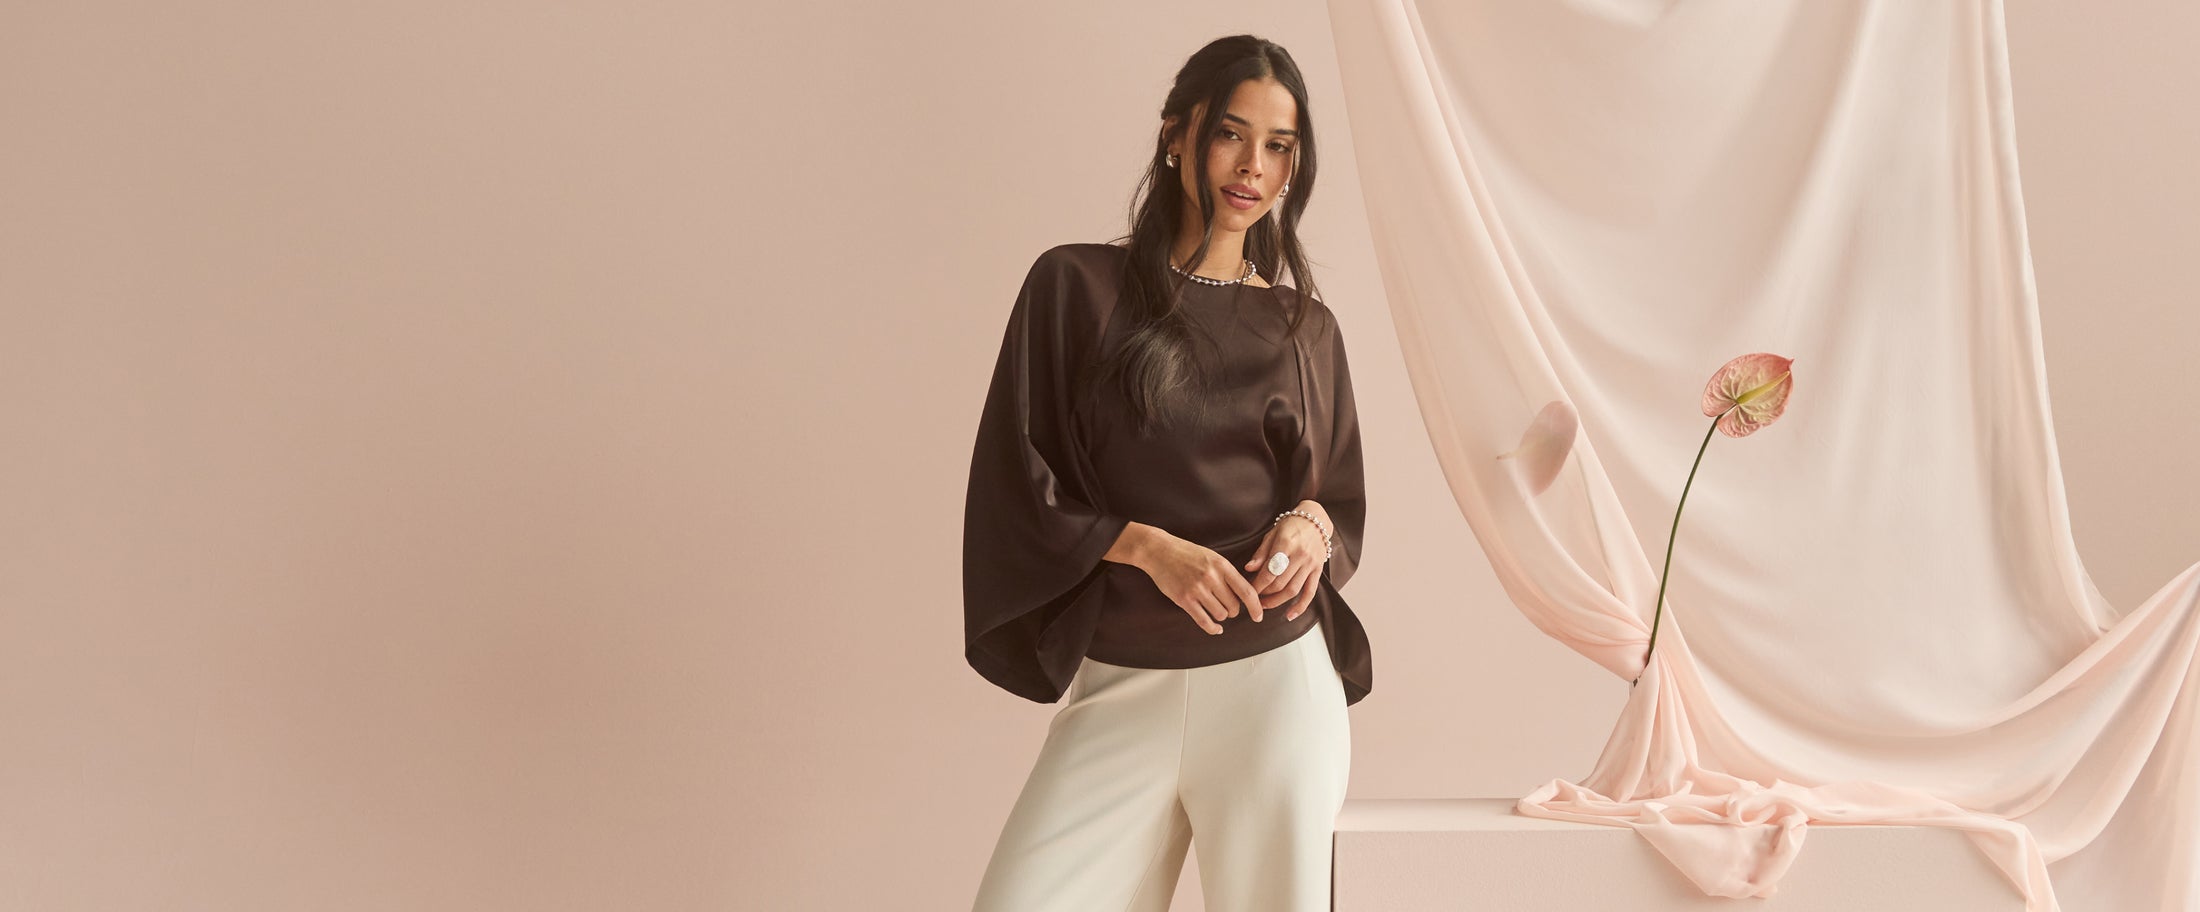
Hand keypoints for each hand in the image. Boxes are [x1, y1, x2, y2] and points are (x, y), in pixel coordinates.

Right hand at [1136, 531, 1265, 634]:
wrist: (1159, 551)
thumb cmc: (1187, 553)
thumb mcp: (1212, 557)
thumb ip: (1227, 574)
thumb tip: (1245, 594)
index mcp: (1222, 565)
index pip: (1246, 591)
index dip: (1255, 607)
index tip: (1258, 616)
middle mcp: (1211, 577)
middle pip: (1234, 606)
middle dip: (1233, 610)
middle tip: (1227, 606)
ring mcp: (1197, 589)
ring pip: (1221, 614)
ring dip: (1221, 616)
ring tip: (1215, 609)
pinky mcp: (1184, 599)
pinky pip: (1204, 621)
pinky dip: (1212, 628)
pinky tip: (1216, 628)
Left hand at [1242, 502, 1328, 621]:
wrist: (1315, 519)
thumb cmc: (1291, 525)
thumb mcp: (1272, 534)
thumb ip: (1261, 553)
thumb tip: (1249, 569)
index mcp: (1286, 544)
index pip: (1269, 571)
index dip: (1257, 585)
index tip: (1247, 590)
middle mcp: (1300, 556)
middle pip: (1279, 583)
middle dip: (1264, 594)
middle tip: (1253, 598)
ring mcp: (1310, 564)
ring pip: (1293, 590)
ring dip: (1277, 602)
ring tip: (1265, 605)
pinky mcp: (1318, 571)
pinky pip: (1310, 593)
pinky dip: (1300, 607)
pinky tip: (1290, 615)